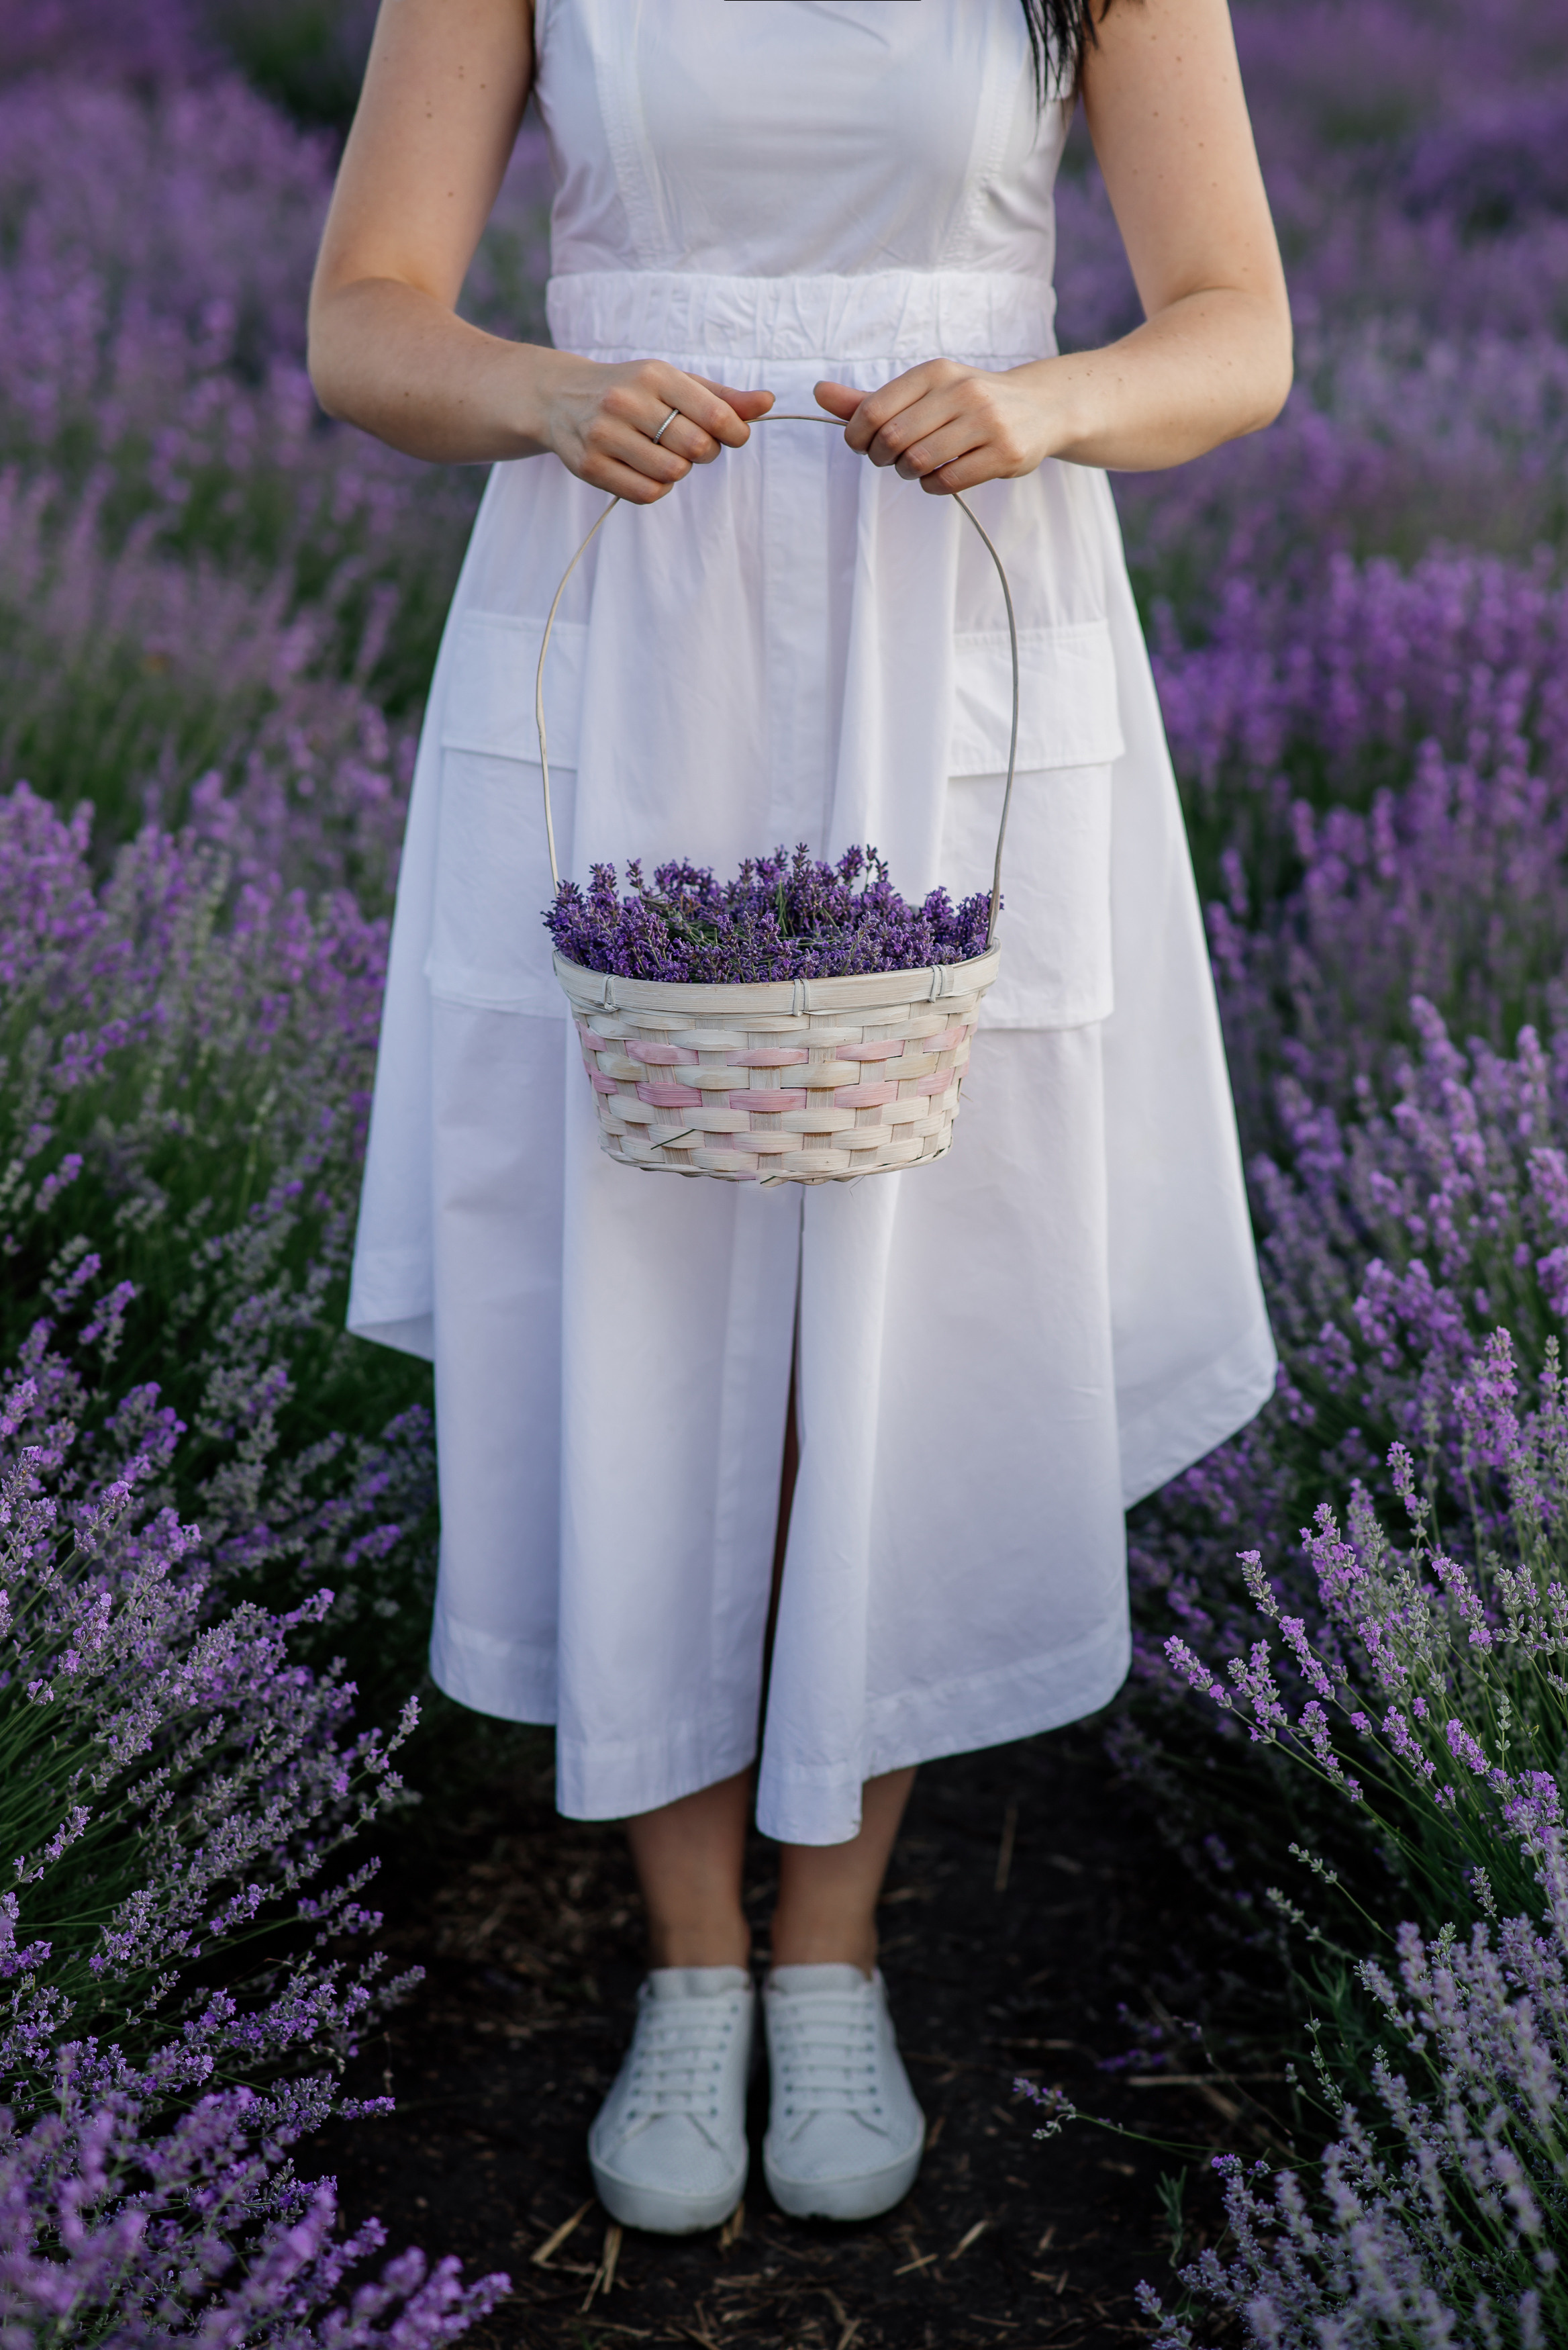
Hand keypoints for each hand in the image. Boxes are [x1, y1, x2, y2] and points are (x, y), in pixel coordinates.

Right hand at [538, 355, 774, 502]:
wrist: (560, 398)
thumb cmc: (632, 391)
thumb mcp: (675, 383)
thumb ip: (723, 397)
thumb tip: (769, 402)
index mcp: (654, 375)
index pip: (715, 414)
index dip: (735, 432)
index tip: (733, 435)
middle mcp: (627, 401)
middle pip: (696, 448)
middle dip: (705, 452)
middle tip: (693, 445)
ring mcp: (605, 435)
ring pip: (672, 473)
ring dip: (679, 470)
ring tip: (664, 454)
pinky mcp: (591, 466)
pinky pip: (647, 492)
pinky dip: (657, 487)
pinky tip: (646, 469)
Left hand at [814, 362, 1060, 494]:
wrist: (1040, 408)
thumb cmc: (968, 402)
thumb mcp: (924, 391)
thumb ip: (871, 399)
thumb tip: (818, 392)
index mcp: (936, 372)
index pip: (875, 409)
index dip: (857, 436)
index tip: (862, 444)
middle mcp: (962, 391)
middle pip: (893, 439)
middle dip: (881, 457)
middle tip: (890, 459)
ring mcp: (987, 422)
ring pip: (918, 462)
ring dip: (906, 473)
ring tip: (915, 467)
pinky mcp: (1004, 454)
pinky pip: (947, 482)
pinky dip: (931, 486)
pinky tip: (938, 477)